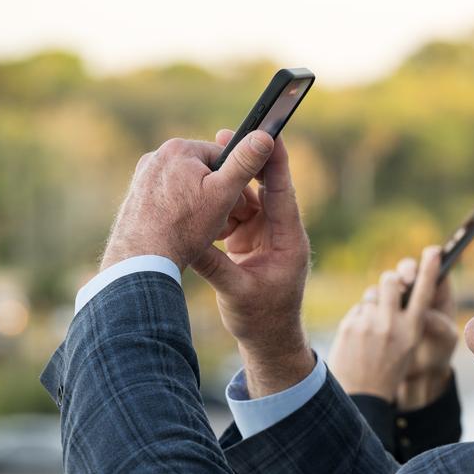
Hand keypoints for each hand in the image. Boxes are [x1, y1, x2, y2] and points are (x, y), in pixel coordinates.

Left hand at [100, 130, 275, 271]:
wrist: (143, 259)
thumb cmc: (186, 227)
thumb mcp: (224, 194)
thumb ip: (245, 163)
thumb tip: (265, 136)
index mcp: (178, 148)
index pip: (223, 157)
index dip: (236, 183)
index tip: (238, 207)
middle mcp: (156, 155)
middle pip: (204, 171)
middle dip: (217, 194)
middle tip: (223, 221)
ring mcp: (143, 175)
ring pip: (188, 184)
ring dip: (200, 202)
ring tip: (202, 228)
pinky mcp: (137, 193)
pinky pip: (170, 196)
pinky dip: (180, 209)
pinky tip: (183, 228)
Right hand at [191, 129, 312, 396]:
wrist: (268, 339)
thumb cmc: (262, 319)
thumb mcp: (236, 292)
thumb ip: (214, 265)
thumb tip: (186, 241)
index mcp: (288, 241)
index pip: (282, 194)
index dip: (275, 163)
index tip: (268, 133)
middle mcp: (280, 232)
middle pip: (265, 188)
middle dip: (246, 163)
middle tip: (223, 136)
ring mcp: (265, 235)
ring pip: (246, 199)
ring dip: (227, 187)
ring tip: (204, 169)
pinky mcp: (250, 240)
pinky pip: (235, 214)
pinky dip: (219, 207)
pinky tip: (200, 198)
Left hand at [327, 247, 452, 401]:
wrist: (363, 395)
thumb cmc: (388, 368)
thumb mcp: (407, 346)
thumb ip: (405, 318)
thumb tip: (396, 289)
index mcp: (413, 330)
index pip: (424, 292)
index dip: (429, 269)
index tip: (433, 251)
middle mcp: (392, 324)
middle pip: (390, 280)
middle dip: (390, 281)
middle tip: (391, 288)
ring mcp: (369, 324)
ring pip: (371, 294)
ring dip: (373, 303)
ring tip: (373, 326)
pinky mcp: (350, 326)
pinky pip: (358, 309)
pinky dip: (359, 319)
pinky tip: (359, 339)